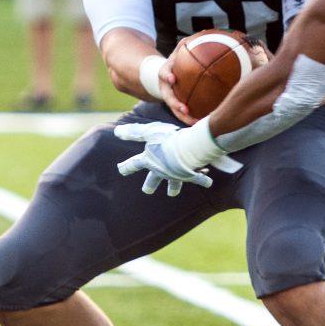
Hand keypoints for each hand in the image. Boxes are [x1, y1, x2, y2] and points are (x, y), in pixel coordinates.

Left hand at [113, 120, 239, 196]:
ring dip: (173, 188)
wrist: (186, 149)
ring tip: (172, 193)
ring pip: (173, 185)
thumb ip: (134, 133)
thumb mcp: (148, 132)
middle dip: (149, 185)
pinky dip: (203, 180)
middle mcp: (160, 171)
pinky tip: (207, 183)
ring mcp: (175, 175)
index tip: (121, 170)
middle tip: (147, 190)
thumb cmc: (166, 139)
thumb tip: (116, 132)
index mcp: (149, 161)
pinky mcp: (190, 176)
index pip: (135, 164)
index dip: (127, 166)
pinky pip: (198, 179)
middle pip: (153, 180)